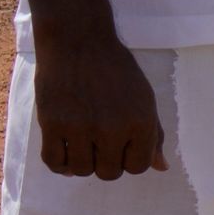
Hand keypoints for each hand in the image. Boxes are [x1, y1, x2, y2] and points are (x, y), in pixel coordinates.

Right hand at [35, 30, 163, 179]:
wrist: (78, 41)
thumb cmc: (116, 69)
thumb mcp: (145, 98)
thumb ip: (154, 135)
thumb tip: (161, 167)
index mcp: (141, 122)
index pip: (140, 166)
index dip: (130, 160)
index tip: (121, 147)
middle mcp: (112, 129)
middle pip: (110, 173)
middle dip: (106, 163)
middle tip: (99, 144)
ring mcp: (80, 128)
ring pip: (82, 170)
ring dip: (82, 163)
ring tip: (82, 144)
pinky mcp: (52, 124)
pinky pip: (54, 162)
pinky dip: (59, 164)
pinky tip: (64, 151)